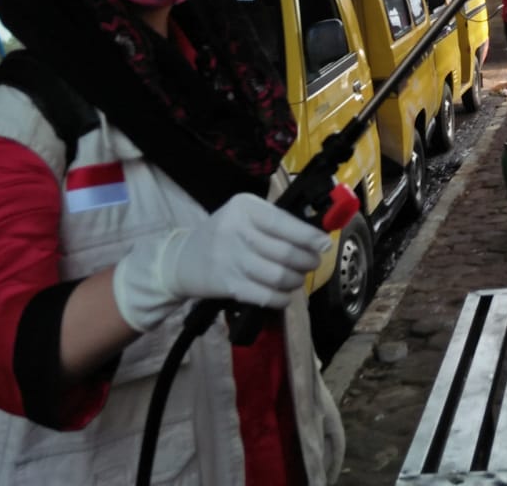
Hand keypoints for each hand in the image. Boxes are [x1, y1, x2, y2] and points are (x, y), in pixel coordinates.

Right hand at [113, 193, 330, 332]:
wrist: (180, 259)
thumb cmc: (221, 234)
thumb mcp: (244, 215)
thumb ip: (274, 221)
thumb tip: (314, 236)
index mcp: (244, 208)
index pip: (283, 223)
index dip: (309, 236)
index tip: (325, 244)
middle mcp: (237, 231)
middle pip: (285, 251)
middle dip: (307, 260)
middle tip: (313, 262)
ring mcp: (232, 259)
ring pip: (279, 275)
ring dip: (296, 280)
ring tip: (298, 277)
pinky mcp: (228, 285)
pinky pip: (265, 295)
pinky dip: (281, 298)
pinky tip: (285, 295)